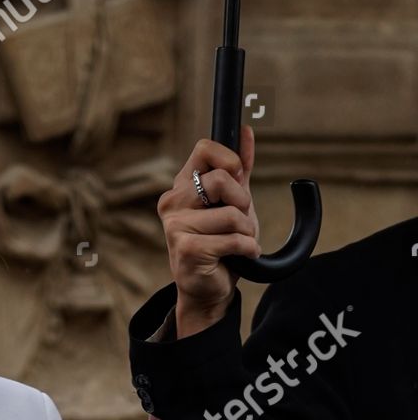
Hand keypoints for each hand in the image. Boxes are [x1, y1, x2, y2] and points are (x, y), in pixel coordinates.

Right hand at [156, 124, 260, 334]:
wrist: (208, 289)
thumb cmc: (220, 244)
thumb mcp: (233, 201)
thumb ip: (239, 168)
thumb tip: (246, 130)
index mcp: (181, 186)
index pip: (204, 149)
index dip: (229, 161)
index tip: (237, 180)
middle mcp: (172, 203)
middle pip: (221, 180)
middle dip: (243, 203)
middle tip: (239, 221)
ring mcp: (175, 227)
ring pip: (231, 214)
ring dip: (247, 231)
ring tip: (238, 243)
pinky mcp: (186, 250)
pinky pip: (233, 239)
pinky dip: (247, 248)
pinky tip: (240, 256)